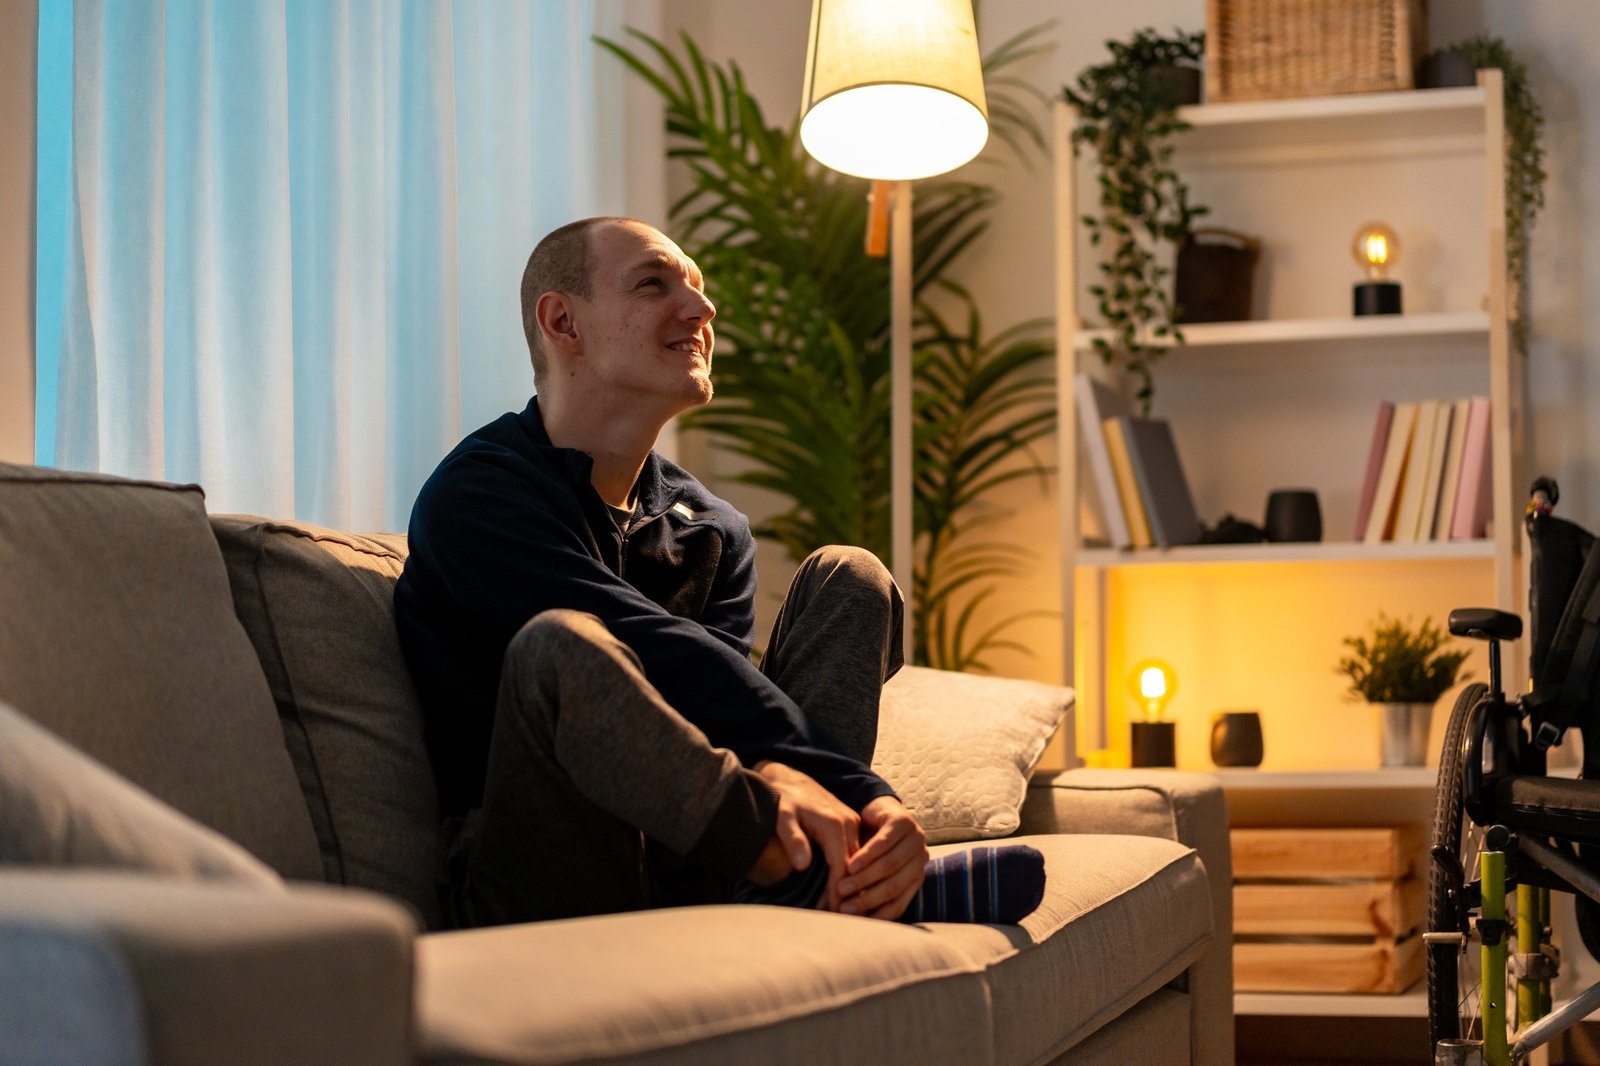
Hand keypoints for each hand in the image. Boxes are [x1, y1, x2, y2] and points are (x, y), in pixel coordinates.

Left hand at [753, 761, 860, 906]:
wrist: (786, 777)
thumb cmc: (781, 799)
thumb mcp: (781, 817)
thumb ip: (792, 839)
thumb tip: (802, 866)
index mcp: (835, 824)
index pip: (843, 868)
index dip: (838, 894)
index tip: (832, 916)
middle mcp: (849, 824)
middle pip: (856, 869)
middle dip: (850, 897)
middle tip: (840, 924)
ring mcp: (852, 825)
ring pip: (859, 864)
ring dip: (853, 889)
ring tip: (843, 916)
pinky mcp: (850, 827)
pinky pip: (856, 857)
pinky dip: (852, 877)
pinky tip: (845, 895)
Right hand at [835, 796, 927, 919]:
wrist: (876, 810)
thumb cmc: (869, 847)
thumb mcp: (871, 872)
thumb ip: (869, 893)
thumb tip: (855, 927)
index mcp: (916, 874)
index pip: (899, 903)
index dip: (877, 915)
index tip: (854, 923)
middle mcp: (921, 858)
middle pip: (894, 886)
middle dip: (867, 899)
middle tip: (844, 908)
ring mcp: (916, 838)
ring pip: (889, 866)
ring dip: (864, 879)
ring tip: (842, 888)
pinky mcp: (903, 821)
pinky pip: (884, 843)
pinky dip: (867, 856)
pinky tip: (851, 865)